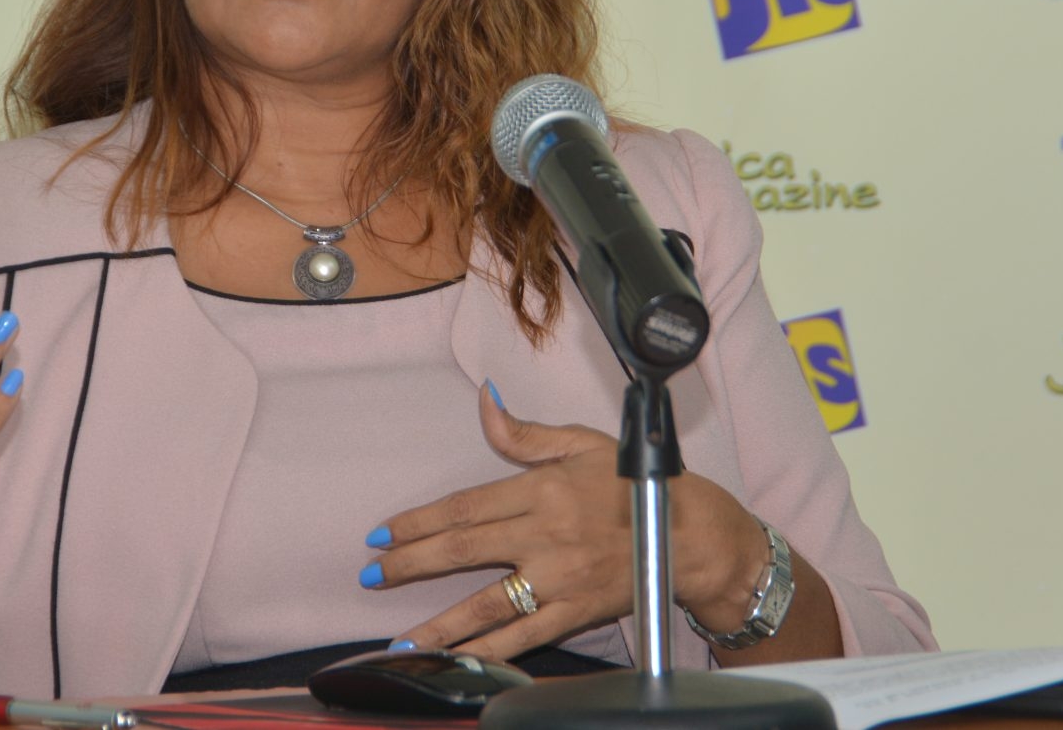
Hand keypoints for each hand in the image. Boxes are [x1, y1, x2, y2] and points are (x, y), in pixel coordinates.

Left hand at [368, 385, 764, 658]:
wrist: (690, 535)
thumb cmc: (635, 482)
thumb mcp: (580, 442)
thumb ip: (523, 432)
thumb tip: (483, 402)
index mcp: (541, 490)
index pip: (464, 507)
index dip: (418, 522)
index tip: (382, 534)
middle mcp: (545, 536)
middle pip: (463, 552)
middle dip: (410, 565)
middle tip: (372, 575)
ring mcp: (559, 580)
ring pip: (486, 604)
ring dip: (439, 624)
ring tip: (400, 640)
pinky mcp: (576, 614)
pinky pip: (523, 637)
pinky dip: (487, 652)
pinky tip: (457, 661)